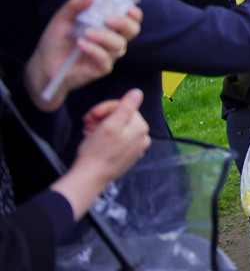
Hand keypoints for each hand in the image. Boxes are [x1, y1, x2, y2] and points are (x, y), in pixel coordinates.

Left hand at [25, 0, 141, 111]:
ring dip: (104, 36)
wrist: (44, 63)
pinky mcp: (101, 68)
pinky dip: (94, 49)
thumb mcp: (62, 19)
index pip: (130, 19)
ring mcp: (109, 54)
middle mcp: (112, 39)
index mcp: (108, 26)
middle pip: (132, 30)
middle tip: (109, 20)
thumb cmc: (57, 40)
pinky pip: (105, 58)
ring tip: (86, 33)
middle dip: (124, 23)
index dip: (134, 14)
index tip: (128, 9)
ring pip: (119, 45)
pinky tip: (81, 44)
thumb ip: (74, 6)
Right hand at [58, 89, 150, 220]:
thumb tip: (138, 92)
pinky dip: (105, 135)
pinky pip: (118, 139)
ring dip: (101, 125)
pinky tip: (93, 138)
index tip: (90, 114)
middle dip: (102, 117)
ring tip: (87, 130)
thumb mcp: (110, 125)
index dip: (104, 108)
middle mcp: (143, 137)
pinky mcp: (127, 155)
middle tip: (87, 122)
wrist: (90, 177)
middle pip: (121, 117)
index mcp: (140, 128)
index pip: (124, 107)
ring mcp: (136, 148)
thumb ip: (125, 107)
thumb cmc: (97, 151)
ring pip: (118, 127)